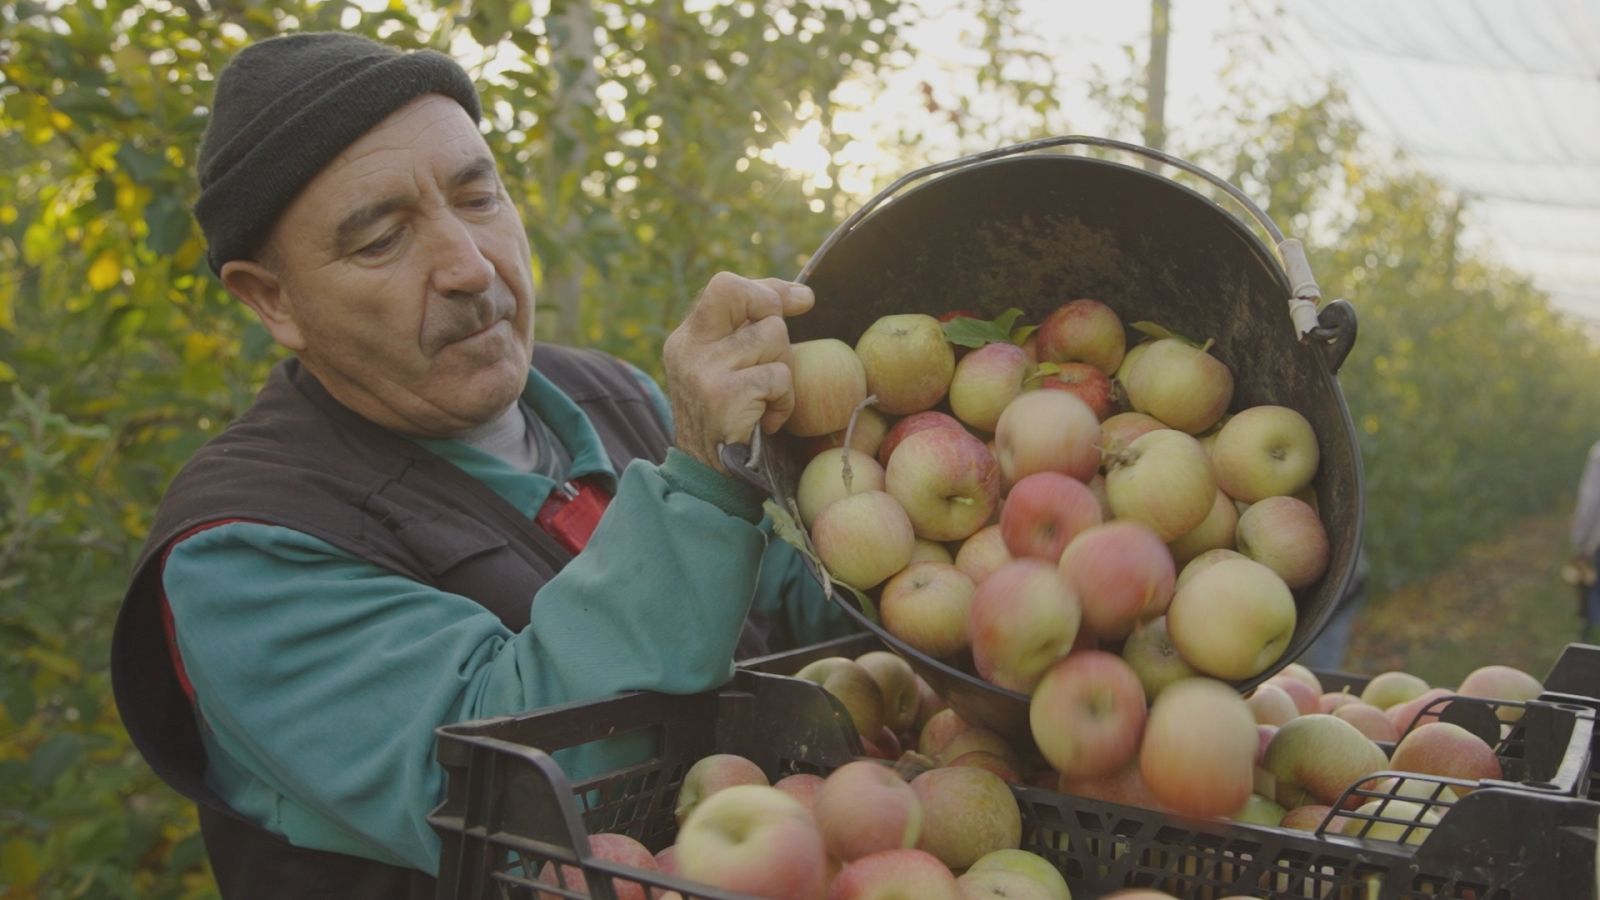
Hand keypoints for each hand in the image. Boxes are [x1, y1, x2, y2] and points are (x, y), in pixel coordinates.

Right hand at [663, 272, 814, 472]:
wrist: (707, 478)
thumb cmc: (728, 420)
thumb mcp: (727, 369)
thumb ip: (750, 331)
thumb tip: (803, 295)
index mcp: (687, 338)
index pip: (727, 286)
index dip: (768, 289)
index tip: (802, 301)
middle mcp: (689, 347)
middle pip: (747, 297)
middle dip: (775, 322)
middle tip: (775, 359)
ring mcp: (704, 370)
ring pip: (773, 338)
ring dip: (783, 372)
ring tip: (765, 400)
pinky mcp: (724, 394)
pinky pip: (778, 376)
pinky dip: (783, 400)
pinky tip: (767, 419)